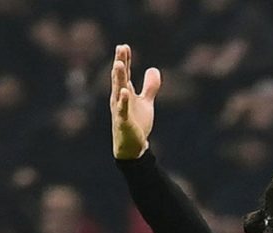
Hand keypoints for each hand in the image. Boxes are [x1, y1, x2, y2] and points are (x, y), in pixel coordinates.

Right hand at [110, 44, 160, 158]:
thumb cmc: (136, 123)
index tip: (124, 46)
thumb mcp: (146, 102)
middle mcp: (120, 98)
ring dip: (119, 77)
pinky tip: (125, 91)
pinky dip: (123, 100)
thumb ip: (150, 86)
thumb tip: (154, 69)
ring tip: (120, 63)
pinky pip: (122, 110)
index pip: (125, 73)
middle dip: (121, 63)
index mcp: (125, 92)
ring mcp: (120, 109)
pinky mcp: (123, 121)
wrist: (132, 146)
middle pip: (120, 77)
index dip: (125, 60)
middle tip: (120, 48)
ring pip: (119, 90)